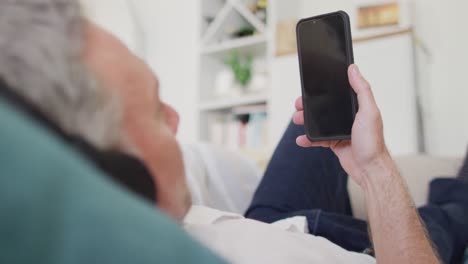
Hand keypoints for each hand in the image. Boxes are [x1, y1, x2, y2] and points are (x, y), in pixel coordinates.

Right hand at [293, 65, 388, 186]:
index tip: (312, 86)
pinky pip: (317, 139)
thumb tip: (353, 69)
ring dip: (305, 120)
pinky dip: (308, 139)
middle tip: (299, 104)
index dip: (324, 89)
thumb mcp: (369, 111)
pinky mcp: (334, 143)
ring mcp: (340, 130)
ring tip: (297, 119)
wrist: (369, 168)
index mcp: (357, 107)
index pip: (338, 93)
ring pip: (318, 122)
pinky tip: (301, 139)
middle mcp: (348, 117)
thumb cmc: (372, 141)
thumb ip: (362, 90)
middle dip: (309, 105)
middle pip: (324, 107)